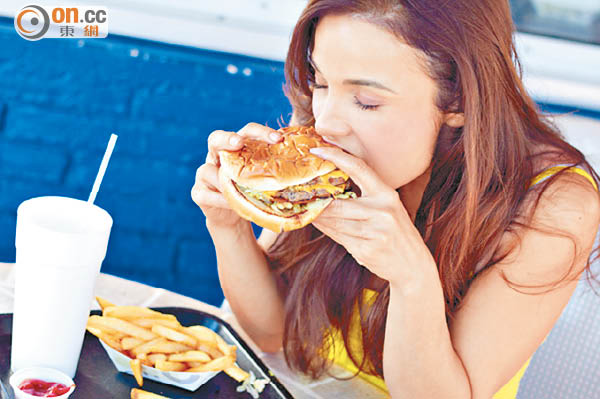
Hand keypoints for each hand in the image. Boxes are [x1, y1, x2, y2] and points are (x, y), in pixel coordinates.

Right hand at [191, 123, 282, 230]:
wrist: (232, 217)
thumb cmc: (252, 193)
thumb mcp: (264, 181)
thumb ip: (277, 171)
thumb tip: (313, 165)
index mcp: (236, 149)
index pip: (246, 132)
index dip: (260, 132)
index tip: (278, 138)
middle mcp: (216, 156)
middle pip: (215, 138)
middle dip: (227, 138)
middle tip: (238, 143)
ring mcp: (204, 174)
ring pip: (207, 170)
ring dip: (224, 180)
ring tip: (239, 190)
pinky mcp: (198, 193)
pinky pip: (206, 194)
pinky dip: (220, 199)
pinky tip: (231, 205)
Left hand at [309, 147, 434, 284]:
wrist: (413, 265)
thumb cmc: (395, 234)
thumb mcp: (386, 210)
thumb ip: (363, 198)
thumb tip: (329, 187)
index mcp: (387, 195)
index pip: (359, 168)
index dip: (336, 156)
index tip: (317, 149)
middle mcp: (383, 211)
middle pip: (338, 203)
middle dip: (318, 202)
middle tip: (301, 194)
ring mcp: (375, 232)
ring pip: (335, 222)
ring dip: (318, 218)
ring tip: (307, 210)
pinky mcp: (367, 250)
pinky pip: (338, 237)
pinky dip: (326, 230)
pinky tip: (319, 225)